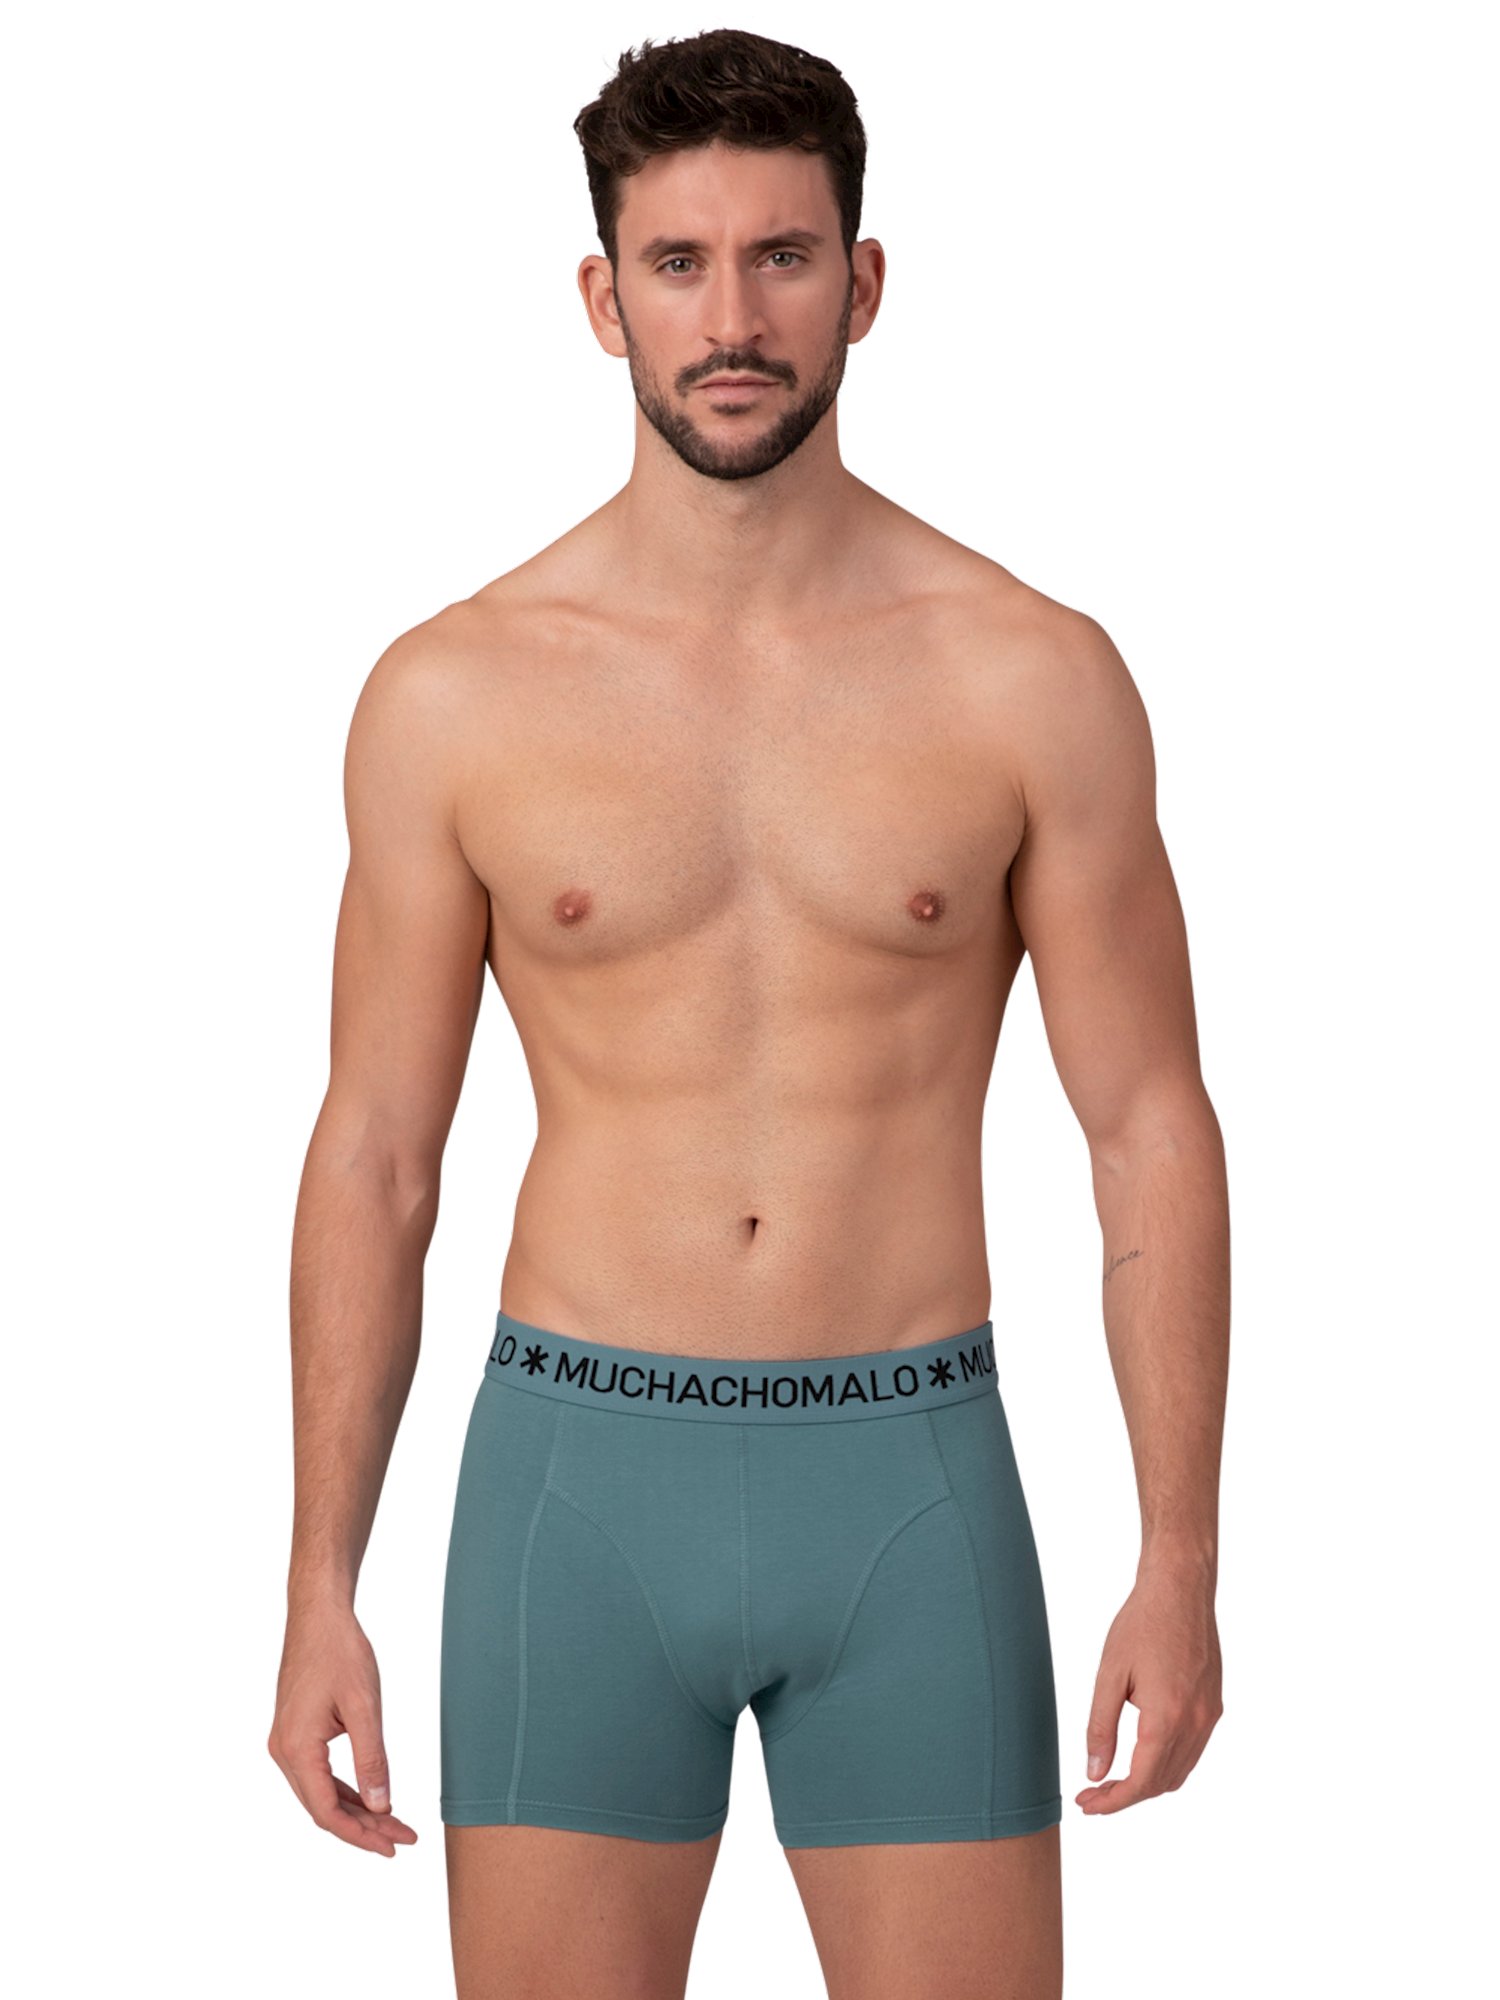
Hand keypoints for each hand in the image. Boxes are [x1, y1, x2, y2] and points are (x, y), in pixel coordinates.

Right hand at [267, 1601, 419, 1858]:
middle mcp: (283, 1752)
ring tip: (392, 1824)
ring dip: (356, 1811)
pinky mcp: (295, 1734)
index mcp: (296, 1749)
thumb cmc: (341, 1652)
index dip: (360, 1835)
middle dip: (364, 1828)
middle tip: (402, 1838)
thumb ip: (372, 1759)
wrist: (319, 1615)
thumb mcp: (364, 1706)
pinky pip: (318, 1775)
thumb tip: (381, 1806)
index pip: (327, 1812)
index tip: (392, 1845)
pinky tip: (369, 1797)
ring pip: (320, 1794)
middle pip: (323, 1808)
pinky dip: (344, 1790)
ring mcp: (286, 1743)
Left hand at [1074, 1559, 1222, 1816]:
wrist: (1180, 1589)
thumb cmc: (1142, 1624)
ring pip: (1181, 1771)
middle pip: (1162, 1784)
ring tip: (1113, 1780)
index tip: (1087, 1805)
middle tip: (1093, 1795)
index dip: (1113, 1802)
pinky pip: (1193, 1751)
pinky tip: (1142, 1755)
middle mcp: (1195, 1724)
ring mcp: (1210, 1717)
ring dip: (1148, 1784)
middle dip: (1127, 1796)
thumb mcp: (1110, 1675)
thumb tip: (1095, 1773)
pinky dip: (1167, 1764)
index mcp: (1167, 1719)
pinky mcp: (1213, 1706)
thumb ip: (1101, 1728)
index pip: (1141, 1784)